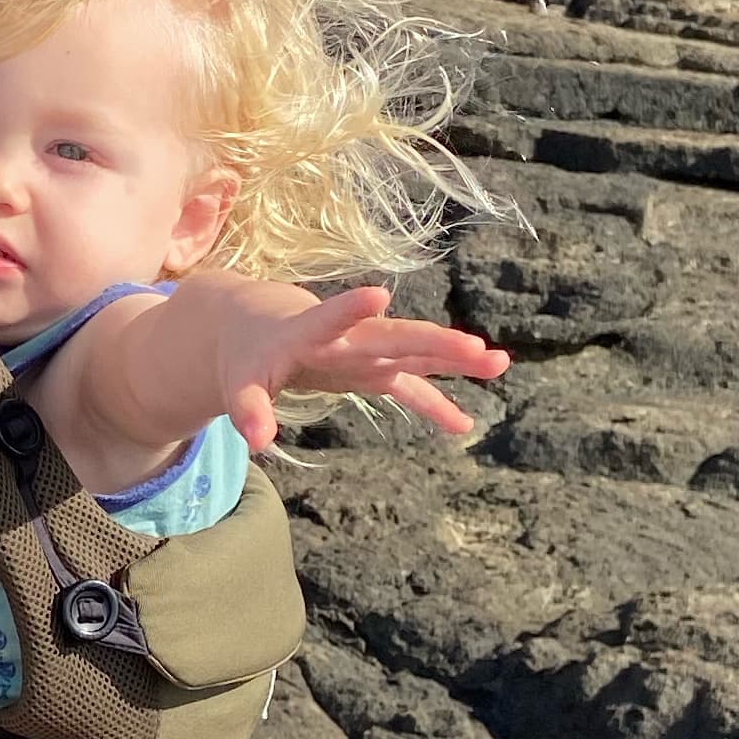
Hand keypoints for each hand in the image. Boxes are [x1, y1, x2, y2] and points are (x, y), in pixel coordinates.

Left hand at [224, 284, 511, 449]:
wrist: (261, 324)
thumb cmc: (249, 354)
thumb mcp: (239, 384)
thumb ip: (249, 411)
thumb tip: (257, 442)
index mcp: (308, 333)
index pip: (329, 319)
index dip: (349, 309)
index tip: (378, 295)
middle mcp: (348, 337)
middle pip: (394, 337)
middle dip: (434, 342)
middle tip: (475, 347)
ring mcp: (367, 351)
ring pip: (417, 353)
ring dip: (455, 359)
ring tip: (499, 362)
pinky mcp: (374, 370)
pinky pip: (410, 389)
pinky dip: (434, 406)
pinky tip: (464, 425)